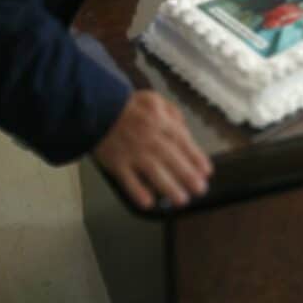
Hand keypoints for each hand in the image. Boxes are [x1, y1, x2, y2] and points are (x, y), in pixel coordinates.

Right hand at [93, 91, 212, 208]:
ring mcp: (132, 151)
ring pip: (153, 171)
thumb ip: (173, 114)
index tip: (206, 171)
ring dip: (169, 187)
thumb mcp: (155, 99)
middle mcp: (148, 137)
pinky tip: (149, 202)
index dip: (196, 157)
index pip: (182, 141)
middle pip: (172, 158)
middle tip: (200, 189)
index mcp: (159, 121)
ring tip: (182, 200)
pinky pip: (128, 180)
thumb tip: (185, 131)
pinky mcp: (116, 162)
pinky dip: (137, 191)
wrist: (96, 108)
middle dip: (188, 175)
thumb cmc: (128, 105)